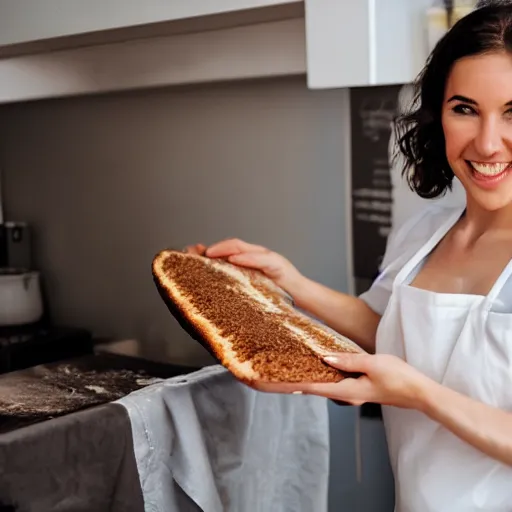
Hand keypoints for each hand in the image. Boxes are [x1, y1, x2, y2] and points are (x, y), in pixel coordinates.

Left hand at [186, 238, 303, 294]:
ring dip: (225, 249)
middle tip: (197, 253)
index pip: (229, 249)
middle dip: (214, 247)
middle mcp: (259, 254)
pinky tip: (234, 259)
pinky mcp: (277, 265)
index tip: (193, 253)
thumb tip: (217, 287)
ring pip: (244, 248)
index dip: (212, 249)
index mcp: (252, 260)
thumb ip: (239, 282)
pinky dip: (246, 258)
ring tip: (210, 253)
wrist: (303, 296)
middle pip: (233, 244)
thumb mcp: (254, 287)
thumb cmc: (280, 294)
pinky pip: (260, 259)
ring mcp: (268, 258)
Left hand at [257, 353, 430, 409]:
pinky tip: (314, 367)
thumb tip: (323, 356)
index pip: (311, 387)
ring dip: (303, 378)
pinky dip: (318, 375)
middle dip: (291, 383)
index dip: (289, 384)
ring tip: (285, 369)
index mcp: (347, 390)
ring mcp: (351, 392)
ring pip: (320, 385)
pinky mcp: (356, 388)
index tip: (270, 382)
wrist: (419, 392)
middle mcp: (345, 394)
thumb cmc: (400, 378)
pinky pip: (331, 382)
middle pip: (311, 388)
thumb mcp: (373, 364)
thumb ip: (348, 360)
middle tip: (270, 375)